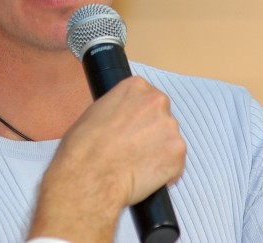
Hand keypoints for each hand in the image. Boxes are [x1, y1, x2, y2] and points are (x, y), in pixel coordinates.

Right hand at [29, 77, 184, 241]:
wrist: (90, 173)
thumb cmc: (84, 147)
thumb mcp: (95, 112)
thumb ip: (118, 109)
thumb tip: (124, 119)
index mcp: (136, 87)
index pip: (147, 97)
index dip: (140, 115)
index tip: (133, 127)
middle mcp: (156, 102)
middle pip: (162, 117)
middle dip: (151, 132)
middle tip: (134, 148)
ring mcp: (170, 127)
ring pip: (169, 140)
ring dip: (158, 152)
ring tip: (135, 164)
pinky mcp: (178, 152)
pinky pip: (175, 163)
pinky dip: (164, 172)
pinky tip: (144, 175)